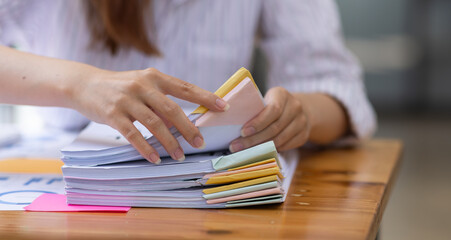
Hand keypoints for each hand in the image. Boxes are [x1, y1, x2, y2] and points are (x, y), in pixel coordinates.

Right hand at [70, 68, 228, 163]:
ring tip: (179, 155)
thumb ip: (163, 98)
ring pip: (154, 124)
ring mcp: (126, 100)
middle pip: (172, 109)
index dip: (206, 98)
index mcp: (154, 77)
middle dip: (189, 128)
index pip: (185, 88)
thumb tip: (186, 119)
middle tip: (200, 143)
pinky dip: (146, 148)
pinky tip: (155, 158)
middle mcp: (142, 86)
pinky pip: (133, 134)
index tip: (224, 108)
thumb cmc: (121, 87)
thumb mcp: (143, 84)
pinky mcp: (112, 114)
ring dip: (169, 142)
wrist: (85, 84)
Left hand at [229, 87, 310, 151]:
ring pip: (279, 139)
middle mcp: (295, 107)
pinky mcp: (303, 135)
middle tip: (236, 147)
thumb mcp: (266, 99)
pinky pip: (286, 146)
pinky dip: (272, 150)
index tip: (242, 132)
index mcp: (282, 95)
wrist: (300, 109)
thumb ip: (255, 108)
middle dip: (253, 139)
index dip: (257, 123)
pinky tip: (259, 152)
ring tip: (244, 152)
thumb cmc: (274, 104)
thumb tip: (230, 123)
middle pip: (274, 127)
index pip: (272, 110)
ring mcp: (302, 122)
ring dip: (260, 147)